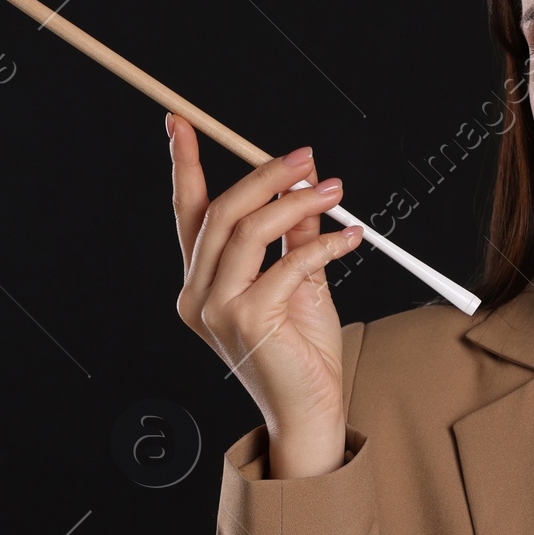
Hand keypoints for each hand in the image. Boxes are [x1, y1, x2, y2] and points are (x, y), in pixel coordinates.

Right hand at [170, 117, 362, 475]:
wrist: (311, 412)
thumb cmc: (302, 352)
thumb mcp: (300, 282)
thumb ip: (294, 237)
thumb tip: (304, 184)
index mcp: (201, 283)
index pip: (189, 213)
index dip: (184, 165)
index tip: (181, 122)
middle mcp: (198, 295)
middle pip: (223, 212)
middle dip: (265, 174)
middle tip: (307, 157)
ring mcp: (217, 310)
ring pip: (250, 230)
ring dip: (298, 202)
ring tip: (336, 190)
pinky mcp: (248, 320)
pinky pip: (289, 262)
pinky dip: (325, 244)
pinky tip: (352, 238)